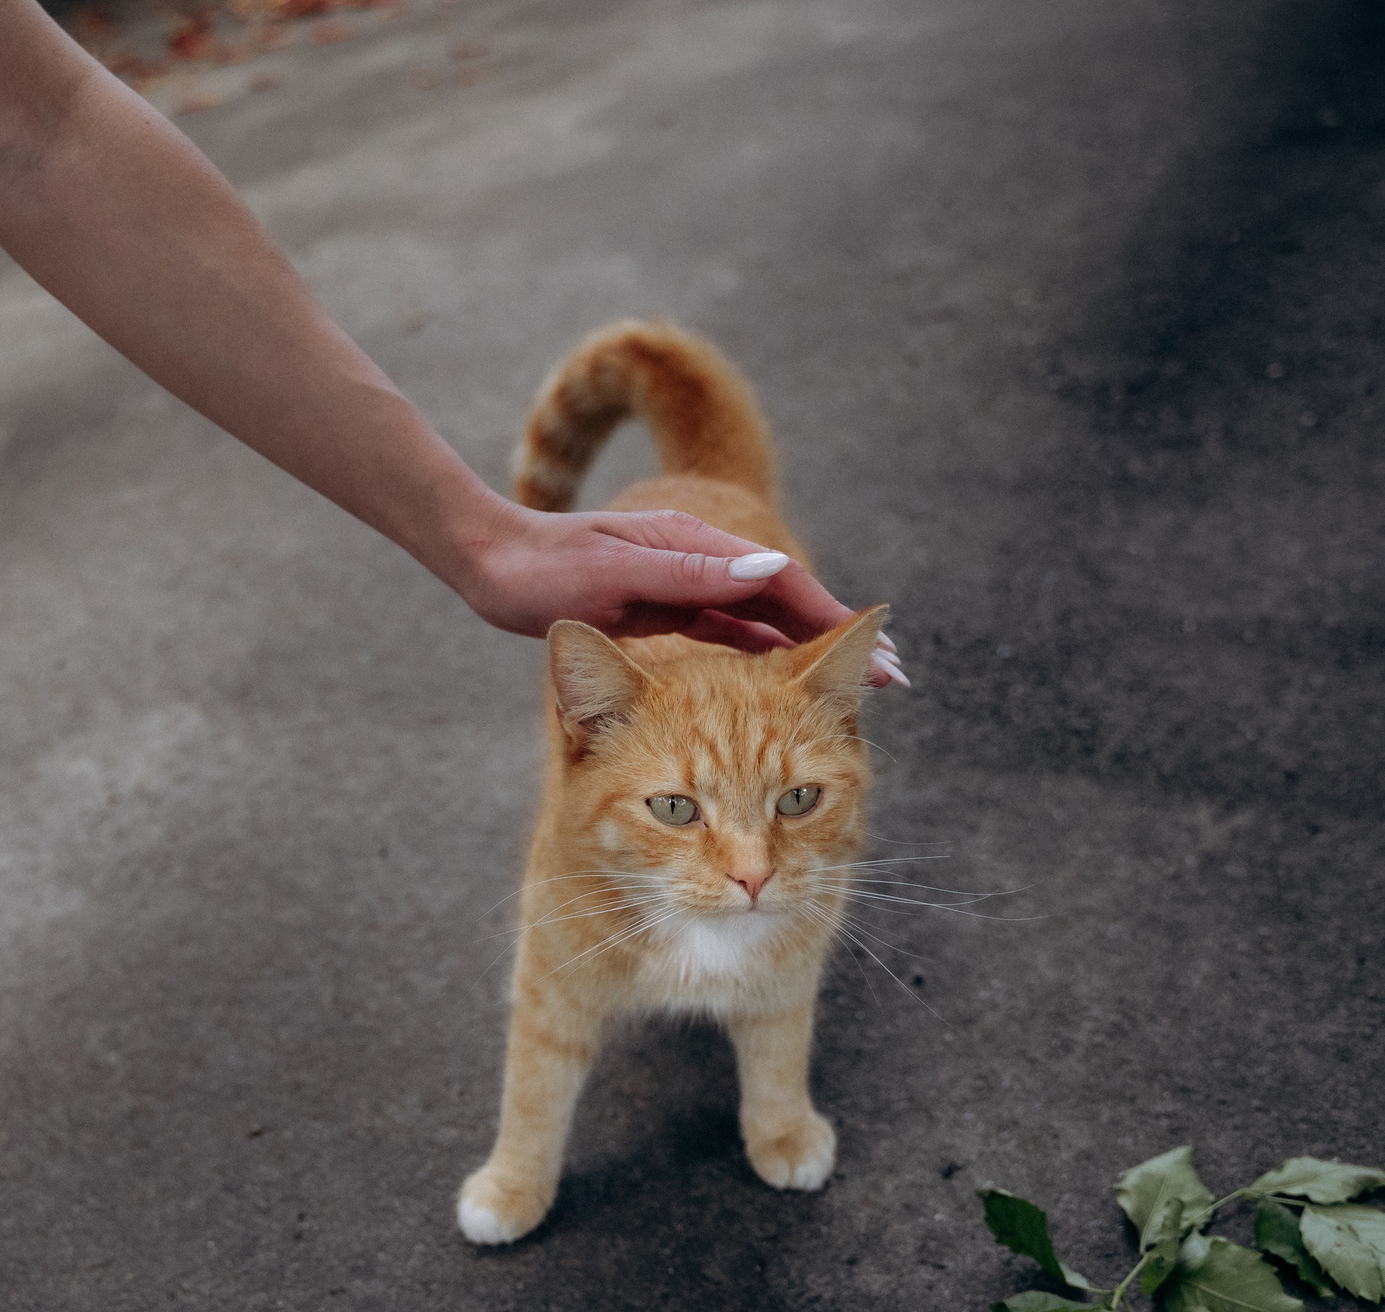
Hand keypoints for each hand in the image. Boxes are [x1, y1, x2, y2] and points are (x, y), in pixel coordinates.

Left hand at [454, 505, 905, 684]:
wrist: (489, 562)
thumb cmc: (540, 571)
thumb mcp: (611, 573)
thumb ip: (686, 576)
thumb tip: (769, 571)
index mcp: (694, 548)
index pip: (783, 585)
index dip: (834, 621)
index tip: (878, 656)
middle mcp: (697, 563)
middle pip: (786, 603)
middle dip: (840, 641)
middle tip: (894, 682)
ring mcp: (682, 585)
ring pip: (762, 622)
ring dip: (809, 654)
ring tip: (859, 690)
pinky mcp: (664, 608)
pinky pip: (729, 634)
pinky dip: (766, 657)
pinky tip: (788, 686)